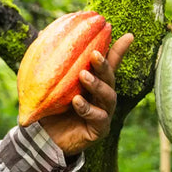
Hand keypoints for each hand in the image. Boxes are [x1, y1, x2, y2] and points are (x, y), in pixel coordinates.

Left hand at [38, 32, 133, 156]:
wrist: (43, 137)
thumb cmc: (48, 107)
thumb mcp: (48, 83)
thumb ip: (50, 62)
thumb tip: (43, 33)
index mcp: (94, 82)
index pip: (109, 64)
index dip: (119, 50)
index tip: (129, 35)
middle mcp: (102, 96)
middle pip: (110, 78)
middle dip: (104, 65)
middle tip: (95, 54)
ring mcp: (104, 113)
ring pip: (108, 96)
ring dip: (97, 84)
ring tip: (83, 75)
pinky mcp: (99, 130)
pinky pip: (98, 117)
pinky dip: (87, 108)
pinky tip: (77, 101)